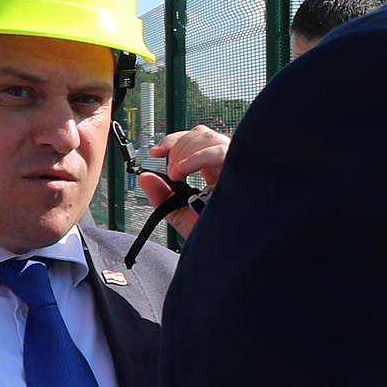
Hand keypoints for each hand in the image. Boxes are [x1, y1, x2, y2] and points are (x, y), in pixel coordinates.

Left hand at [135, 124, 231, 238]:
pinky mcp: (242, 172)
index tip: (156, 151)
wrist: (225, 251)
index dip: (174, 140)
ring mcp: (235, 167)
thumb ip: (160, 196)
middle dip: (178, 146)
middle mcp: (226, 166)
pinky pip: (220, 151)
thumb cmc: (212, 235)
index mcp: (214, 171)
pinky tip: (183, 170)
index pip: (196, 141)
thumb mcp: (179, 214)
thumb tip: (144, 177)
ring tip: (176, 173)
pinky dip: (197, 156)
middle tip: (170, 171)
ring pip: (210, 138)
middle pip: (203, 135)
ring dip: (185, 151)